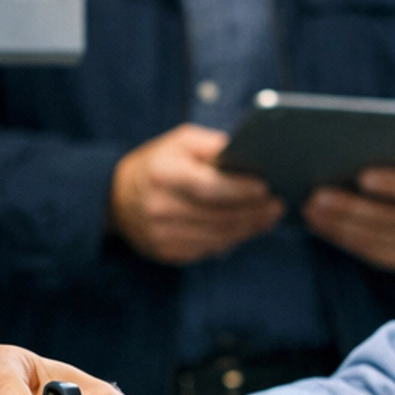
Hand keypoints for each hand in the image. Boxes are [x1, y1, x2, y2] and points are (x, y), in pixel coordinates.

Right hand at [109, 124, 283, 263]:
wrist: (116, 197)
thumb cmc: (158, 163)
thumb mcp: (180, 142)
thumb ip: (212, 145)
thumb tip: (250, 154)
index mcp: (162, 173)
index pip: (208, 186)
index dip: (239, 189)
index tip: (265, 187)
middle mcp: (158, 206)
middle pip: (218, 216)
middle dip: (253, 212)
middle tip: (278, 205)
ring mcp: (160, 234)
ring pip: (218, 237)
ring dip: (249, 228)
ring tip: (269, 216)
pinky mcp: (166, 252)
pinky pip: (208, 249)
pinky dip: (232, 239)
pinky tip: (247, 228)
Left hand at [301, 159, 394, 271]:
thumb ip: (386, 156)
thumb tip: (346, 152)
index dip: (392, 183)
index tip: (362, 176)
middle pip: (388, 217)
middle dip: (350, 207)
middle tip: (317, 195)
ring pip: (373, 237)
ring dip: (337, 224)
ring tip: (310, 209)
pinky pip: (367, 252)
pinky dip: (340, 237)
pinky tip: (318, 224)